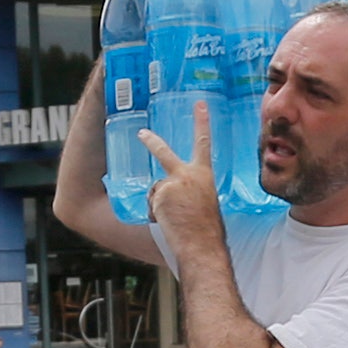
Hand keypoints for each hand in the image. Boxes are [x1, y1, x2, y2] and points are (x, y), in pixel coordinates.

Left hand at [137, 102, 220, 247]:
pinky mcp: (160, 195)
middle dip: (151, 141)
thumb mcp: (205, 201)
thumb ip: (192, 190)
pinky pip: (152, 203)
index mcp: (204, 175)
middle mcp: (188, 174)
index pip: (203, 143)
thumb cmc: (207, 229)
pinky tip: (168, 223)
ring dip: (160, 205)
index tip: (200, 104)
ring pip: (157, 190)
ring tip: (175, 219)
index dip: (202, 122)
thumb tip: (178, 196)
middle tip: (141, 133)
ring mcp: (172, 184)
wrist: (202, 244)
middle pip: (164, 152)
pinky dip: (156, 214)